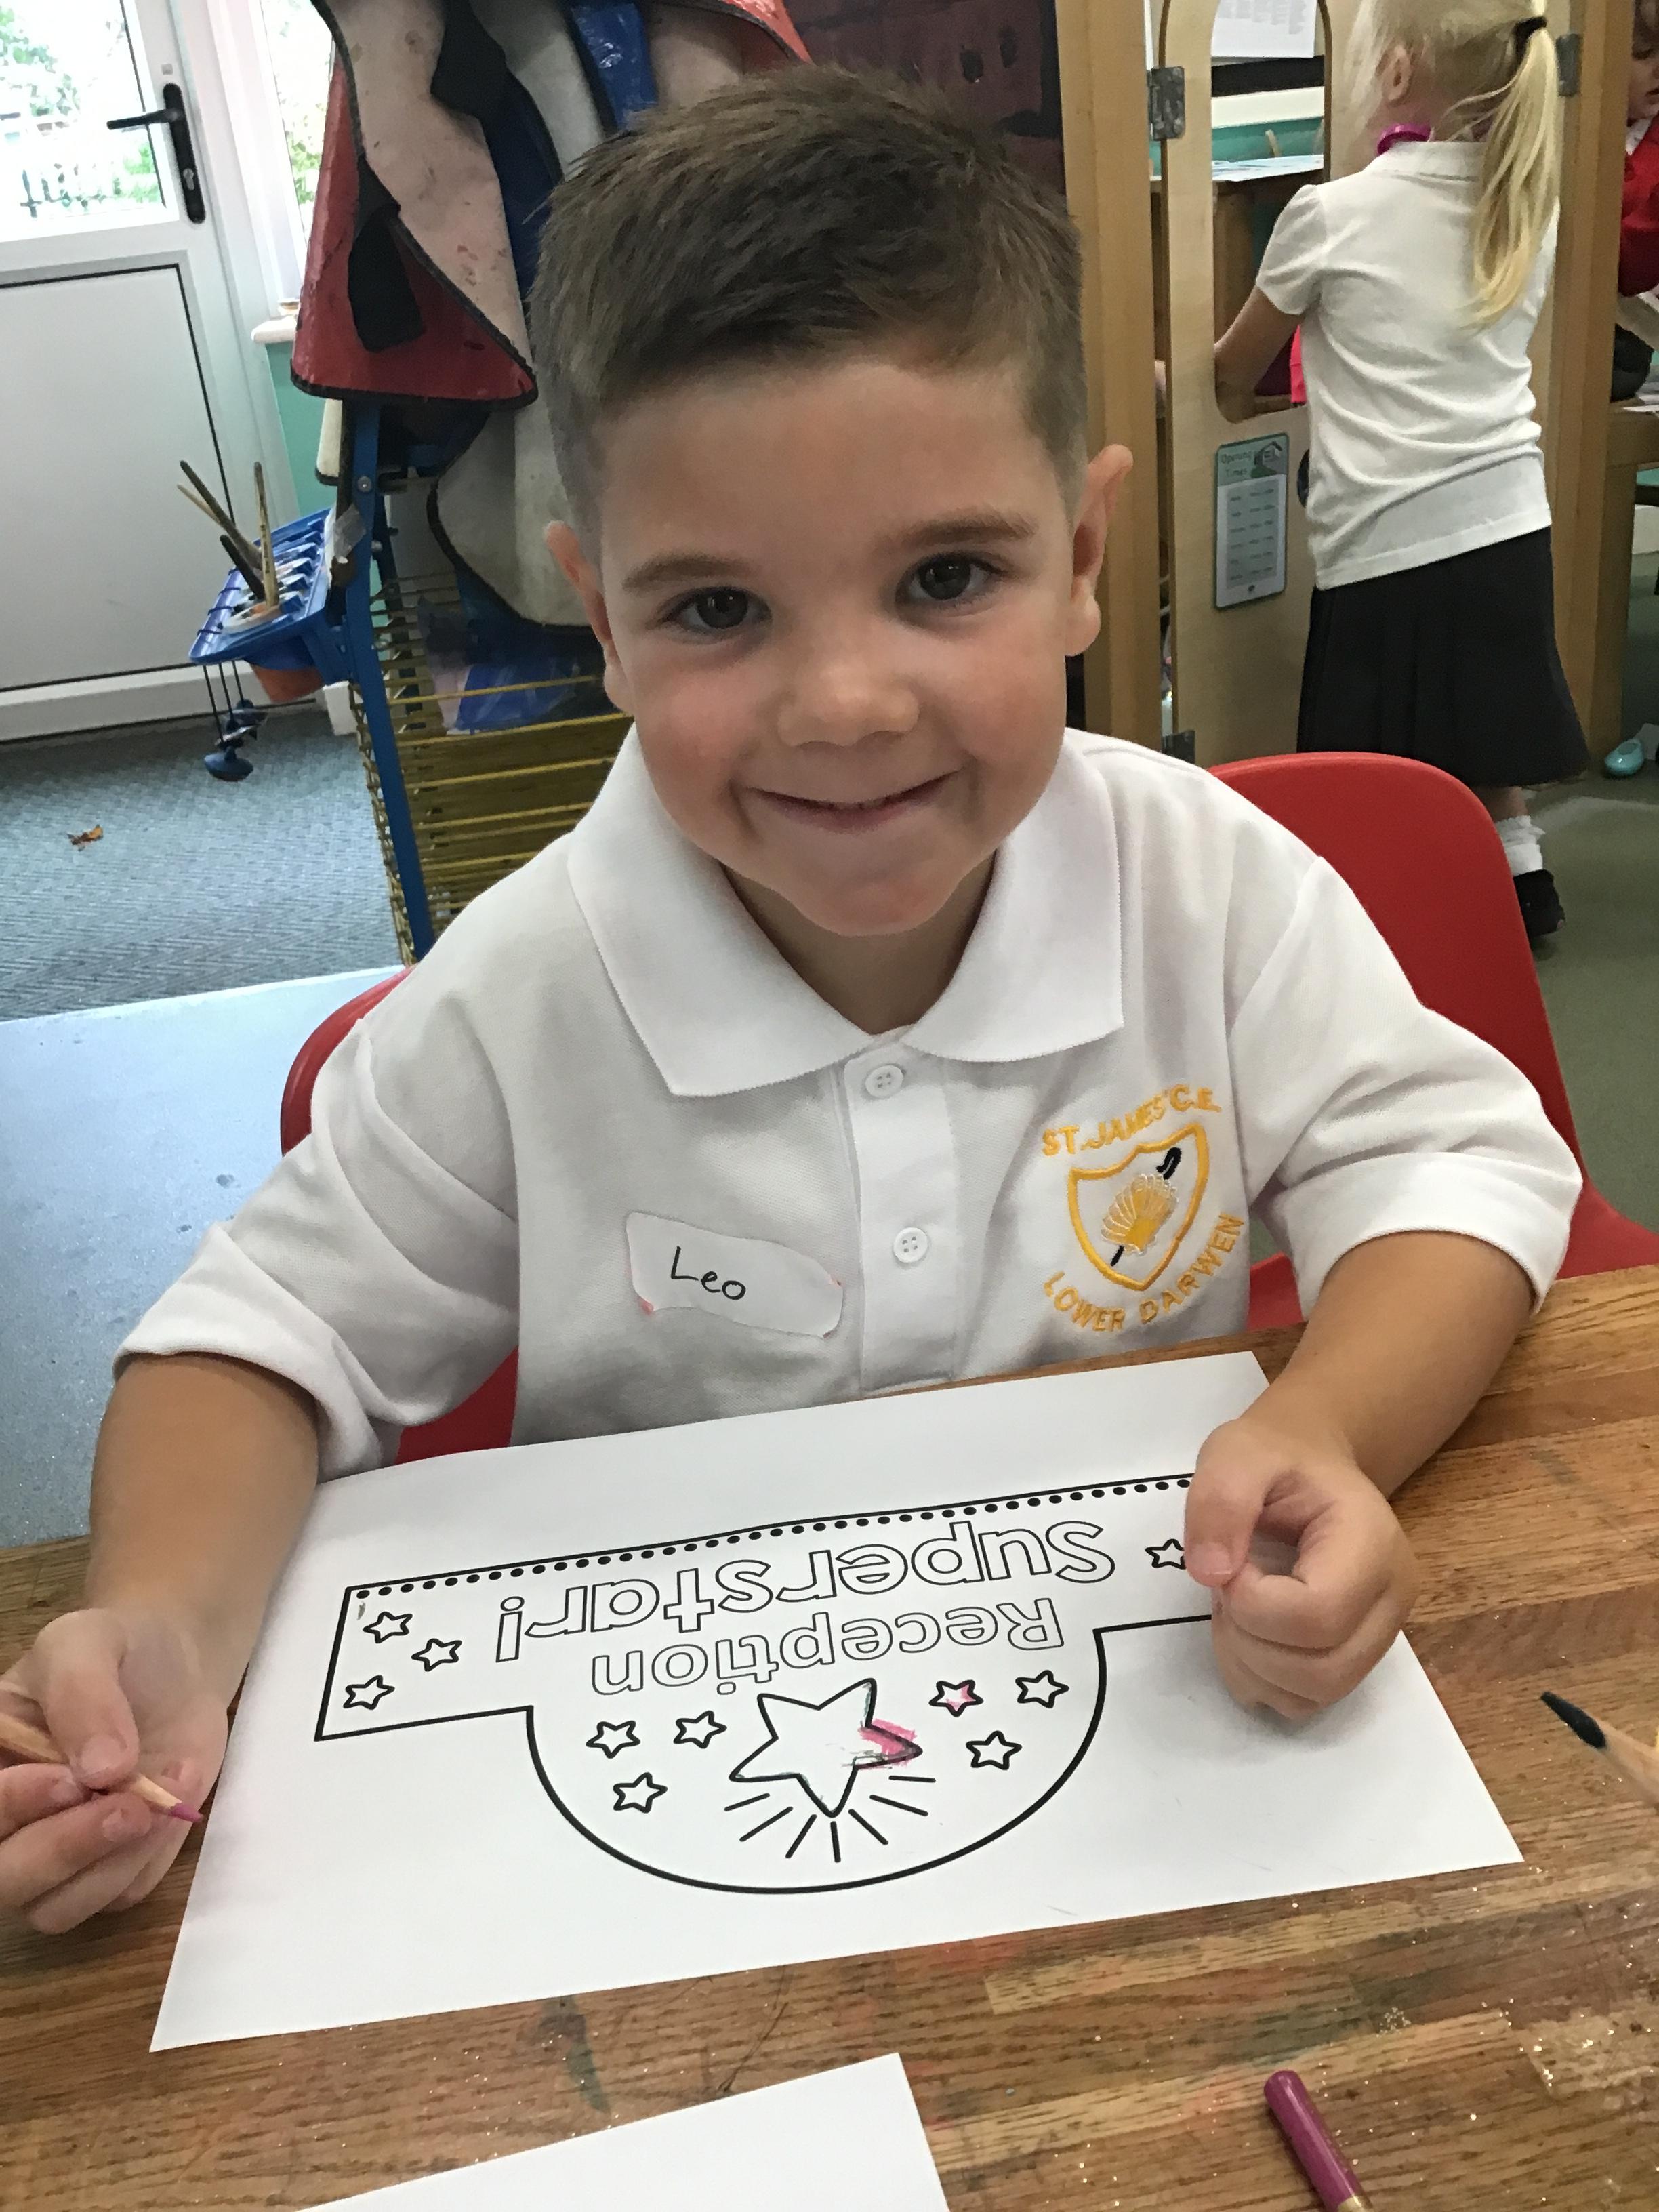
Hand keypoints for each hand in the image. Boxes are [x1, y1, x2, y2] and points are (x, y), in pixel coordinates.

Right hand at [0, 1607, 226, 1933]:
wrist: (178, 1669)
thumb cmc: (116, 1652)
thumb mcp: (86, 1642)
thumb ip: (81, 1695)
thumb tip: (100, 1771)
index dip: (12, 1808)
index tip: (72, 1778)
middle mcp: (8, 1824)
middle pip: (4, 1881)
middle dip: (63, 1850)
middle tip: (128, 1804)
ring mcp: (55, 1856)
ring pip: (57, 1907)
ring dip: (114, 1860)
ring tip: (163, 1793)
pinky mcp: (112, 1869)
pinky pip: (119, 1895)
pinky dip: (151, 1855)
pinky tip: (177, 1797)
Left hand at [1183, 1411, 1419, 1718]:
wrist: (1307, 1465)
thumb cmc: (1275, 1458)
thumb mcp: (1236, 1453)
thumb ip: (1220, 1502)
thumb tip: (1211, 1574)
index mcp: (1372, 1544)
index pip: (1319, 1614)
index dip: (1253, 1602)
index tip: (1229, 1563)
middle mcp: (1391, 1601)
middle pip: (1322, 1669)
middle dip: (1250, 1640)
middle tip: (1227, 1588)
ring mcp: (1378, 1637)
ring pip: (1314, 1694)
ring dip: (1251, 1663)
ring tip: (1236, 1606)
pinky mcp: (1354, 1659)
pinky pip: (1305, 1701)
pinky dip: (1261, 1680)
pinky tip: (1248, 1631)